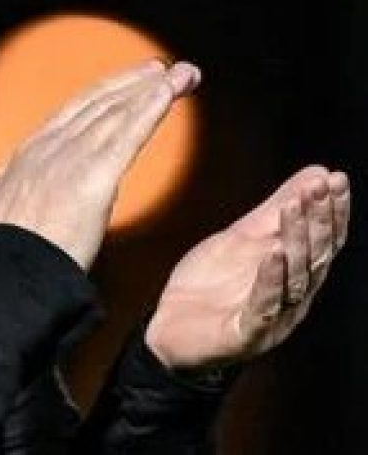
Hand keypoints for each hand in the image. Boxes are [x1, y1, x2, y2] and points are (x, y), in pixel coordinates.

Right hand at [0, 58, 200, 268]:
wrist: (8, 273)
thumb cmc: (11, 255)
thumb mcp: (8, 211)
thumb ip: (30, 193)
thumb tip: (40, 193)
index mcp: (29, 155)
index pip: (72, 113)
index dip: (103, 93)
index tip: (128, 82)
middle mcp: (48, 147)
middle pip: (97, 104)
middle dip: (132, 83)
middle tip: (164, 67)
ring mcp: (68, 158)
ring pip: (115, 113)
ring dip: (150, 89)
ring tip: (181, 74)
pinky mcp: (92, 176)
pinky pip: (127, 135)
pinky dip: (149, 109)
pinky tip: (168, 92)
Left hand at [144, 165, 350, 372]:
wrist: (170, 331)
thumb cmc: (212, 285)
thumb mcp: (241, 238)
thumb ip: (274, 210)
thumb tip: (317, 172)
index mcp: (294, 274)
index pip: (324, 241)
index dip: (332, 211)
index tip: (336, 178)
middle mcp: (292, 297)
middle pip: (315, 257)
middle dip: (319, 220)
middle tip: (321, 186)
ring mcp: (273, 318)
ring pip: (296, 280)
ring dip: (295, 241)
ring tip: (293, 208)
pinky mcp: (246, 335)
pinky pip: (264, 308)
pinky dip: (270, 281)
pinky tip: (272, 256)